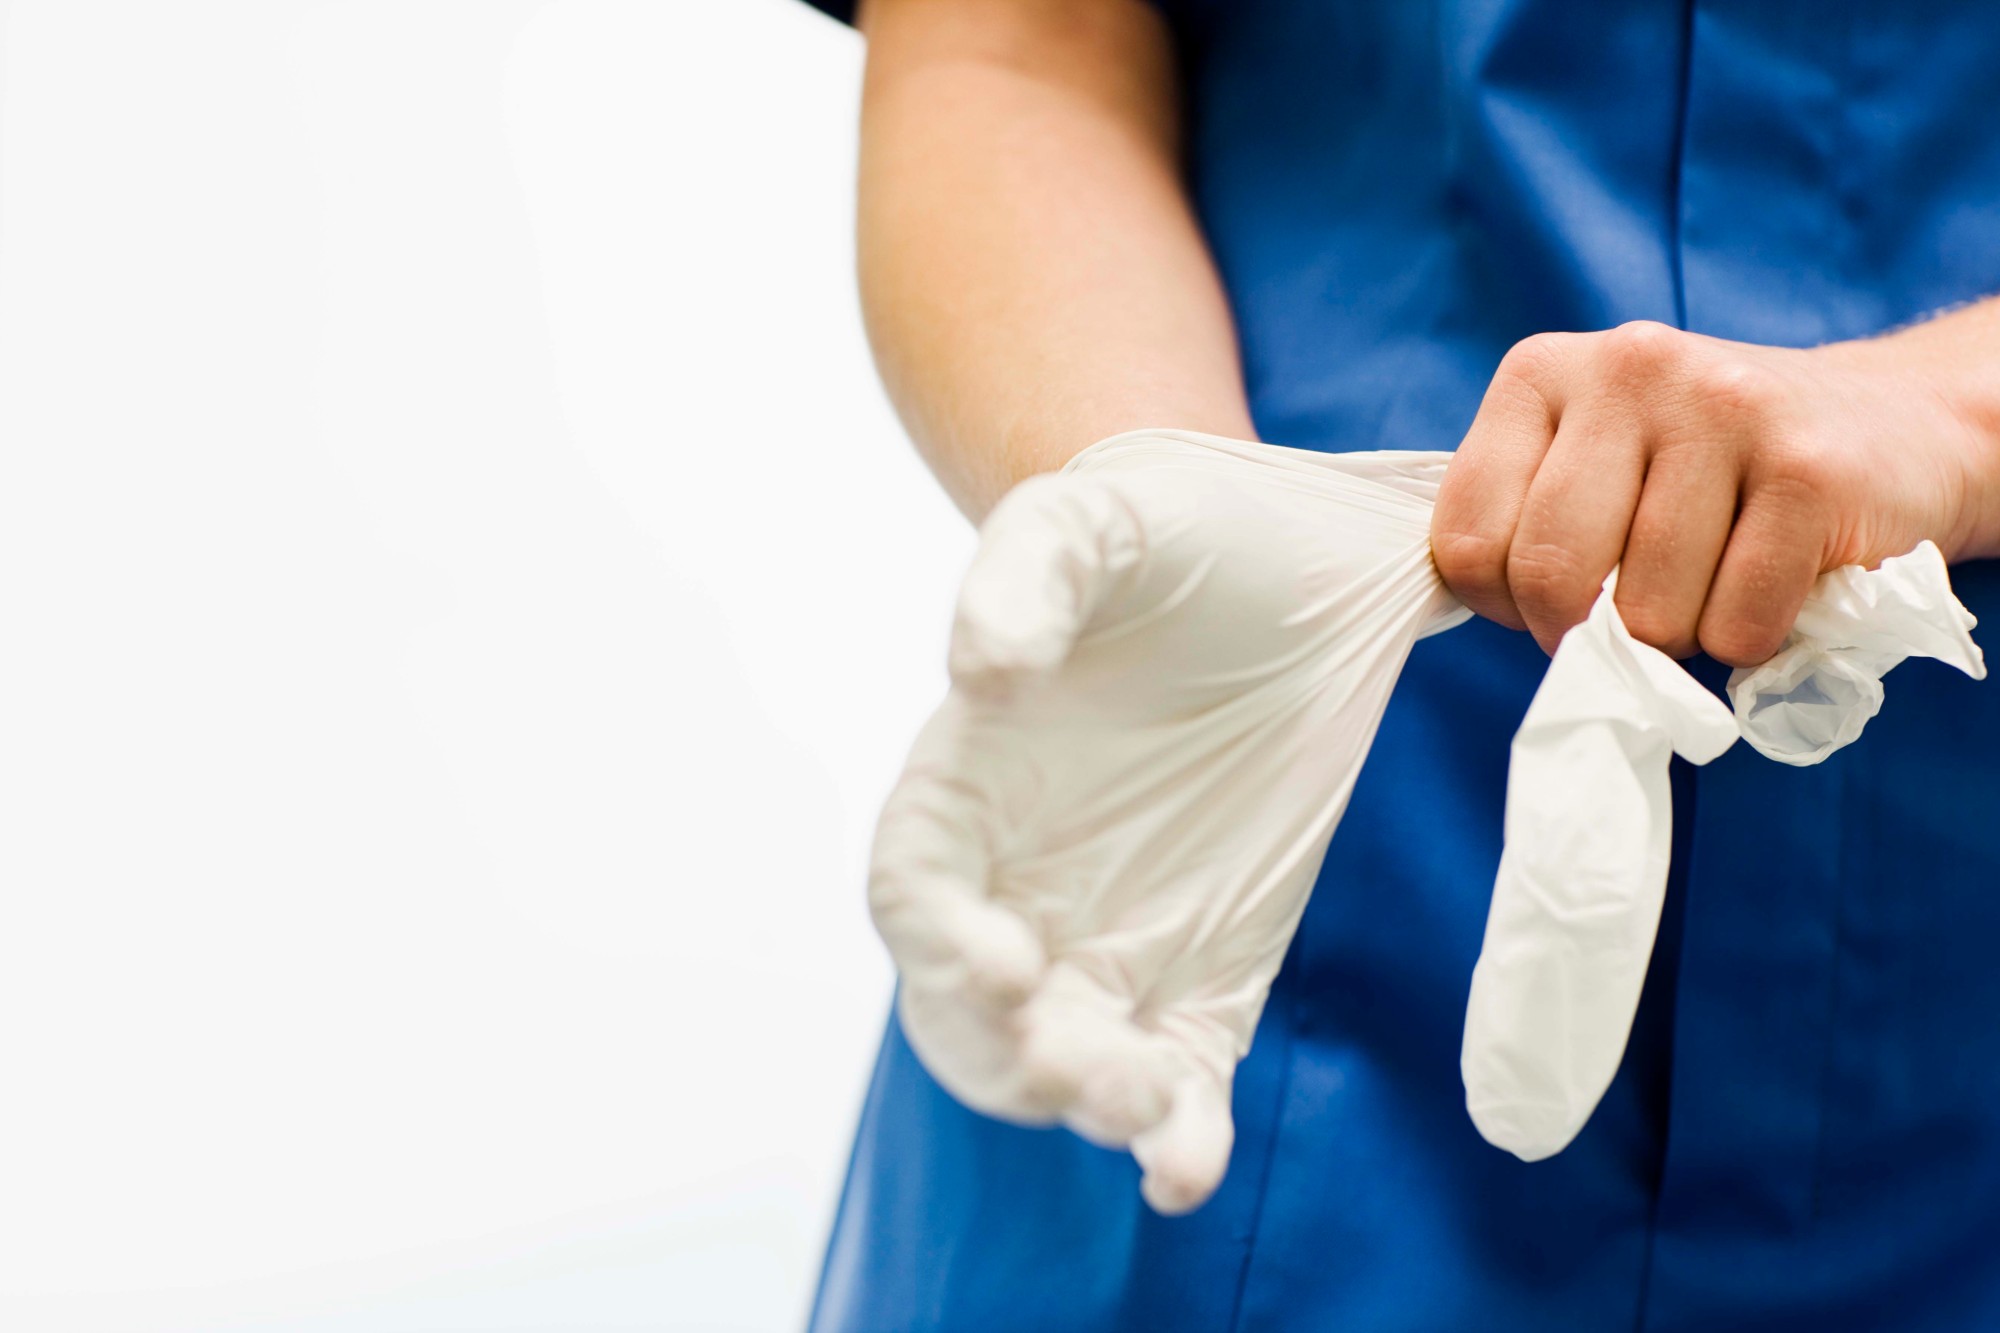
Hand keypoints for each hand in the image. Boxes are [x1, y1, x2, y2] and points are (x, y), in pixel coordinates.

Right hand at [869, 429, 1462, 1213]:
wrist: (1299, 555)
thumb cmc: (1171, 526)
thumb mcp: (1094, 513)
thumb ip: (1025, 574)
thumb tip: (979, 673)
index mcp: (968, 780)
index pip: (914, 889)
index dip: (936, 939)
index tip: (1000, 960)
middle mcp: (1024, 873)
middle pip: (972, 1009)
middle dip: (1005, 1054)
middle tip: (1071, 1059)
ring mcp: (1114, 931)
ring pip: (1069, 1056)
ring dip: (1092, 1100)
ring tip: (1148, 1110)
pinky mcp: (1209, 968)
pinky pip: (1177, 1073)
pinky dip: (1175, 1134)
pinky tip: (1189, 1161)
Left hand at [1431, 319, 1999, 661]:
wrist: (1895, 427)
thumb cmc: (1709, 476)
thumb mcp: (1590, 468)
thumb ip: (1520, 526)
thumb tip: (1486, 618)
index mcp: (1541, 372)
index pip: (1467, 542)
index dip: (1506, 608)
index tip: (1556, 603)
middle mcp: (1627, 369)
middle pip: (1548, 578)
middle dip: (1584, 637)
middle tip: (1634, 620)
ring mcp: (1721, 407)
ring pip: (1645, 613)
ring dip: (1679, 638)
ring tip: (1716, 581)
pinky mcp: (1809, 467)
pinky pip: (1736, 624)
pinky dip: (1750, 640)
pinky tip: (1777, 579)